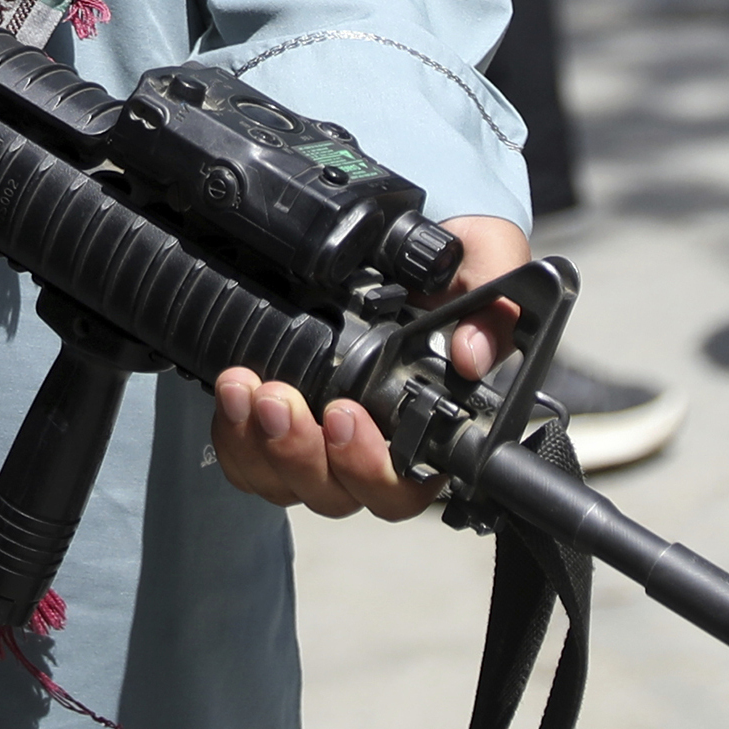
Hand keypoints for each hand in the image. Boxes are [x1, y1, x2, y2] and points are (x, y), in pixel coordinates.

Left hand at [211, 212, 536, 521]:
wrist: (393, 234)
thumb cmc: (448, 262)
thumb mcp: (487, 262)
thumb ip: (495, 311)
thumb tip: (471, 357)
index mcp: (429, 426)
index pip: (406, 487)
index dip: (372, 469)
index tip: (344, 415)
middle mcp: (373, 444)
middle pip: (337, 494)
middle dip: (301, 453)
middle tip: (282, 399)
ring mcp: (320, 440)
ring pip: (285, 482)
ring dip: (259, 443)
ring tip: (248, 387)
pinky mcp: (274, 425)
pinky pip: (247, 460)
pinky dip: (232, 433)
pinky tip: (233, 390)